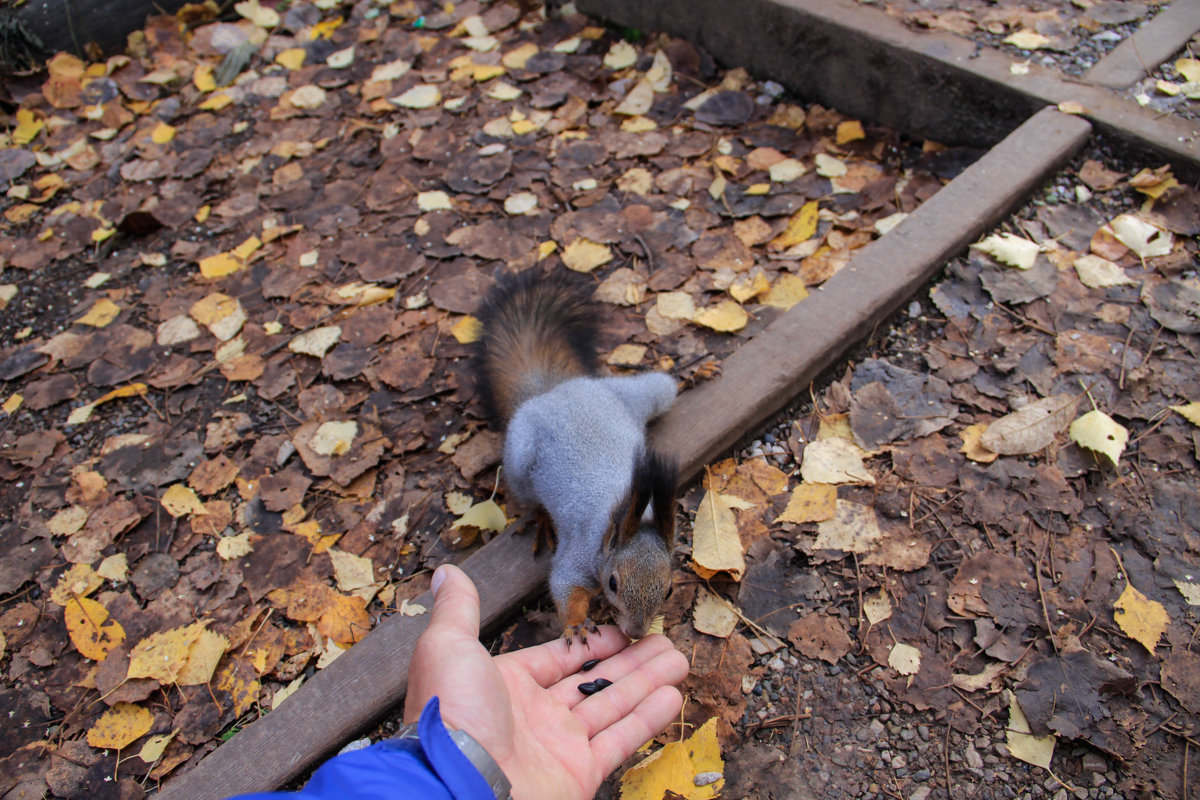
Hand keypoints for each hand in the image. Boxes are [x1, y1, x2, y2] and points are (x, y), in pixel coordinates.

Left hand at [406, 565, 688, 799]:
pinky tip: (672, 695)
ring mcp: (558, 746)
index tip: (621, 630)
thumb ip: (458, 611)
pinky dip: (647, 719)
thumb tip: (446, 572)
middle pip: (592, 681)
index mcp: (506, 685)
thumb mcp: (448, 648)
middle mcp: (535, 715)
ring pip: (612, 706)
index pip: (558, 659)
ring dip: (646, 682)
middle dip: (629, 661)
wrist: (459, 785)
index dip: (592, 644)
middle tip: (662, 641)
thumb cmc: (450, 714)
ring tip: (678, 660)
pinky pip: (619, 740)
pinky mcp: (579, 774)